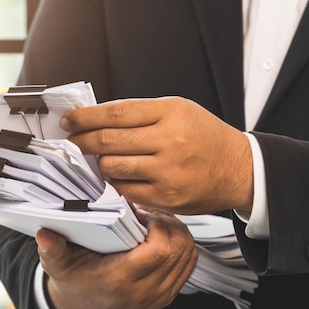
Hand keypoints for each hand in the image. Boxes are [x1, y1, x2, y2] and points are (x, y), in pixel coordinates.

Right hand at [37, 208, 197, 308]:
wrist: (81, 308)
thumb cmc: (72, 280)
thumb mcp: (56, 264)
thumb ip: (51, 248)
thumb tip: (44, 234)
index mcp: (119, 281)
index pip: (160, 251)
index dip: (158, 226)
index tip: (142, 214)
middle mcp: (144, 292)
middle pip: (179, 250)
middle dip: (169, 224)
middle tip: (150, 214)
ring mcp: (159, 296)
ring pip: (188, 256)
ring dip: (177, 234)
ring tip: (156, 222)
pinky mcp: (167, 296)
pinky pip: (188, 266)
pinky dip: (181, 246)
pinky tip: (162, 236)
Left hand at [60, 97, 252, 214]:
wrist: (239, 169)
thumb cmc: (204, 137)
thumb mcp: (177, 111)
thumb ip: (139, 114)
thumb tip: (94, 118)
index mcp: (171, 112)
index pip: (115, 113)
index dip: (85, 117)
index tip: (69, 121)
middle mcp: (170, 140)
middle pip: (108, 141)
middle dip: (82, 142)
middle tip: (70, 143)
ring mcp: (168, 171)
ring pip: (112, 167)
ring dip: (99, 164)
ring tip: (99, 160)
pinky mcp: (167, 197)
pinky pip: (125, 190)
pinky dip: (115, 184)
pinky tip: (116, 178)